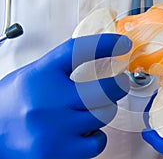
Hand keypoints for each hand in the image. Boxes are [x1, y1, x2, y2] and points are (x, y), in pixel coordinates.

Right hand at [0, 34, 131, 157]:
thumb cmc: (9, 108)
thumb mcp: (31, 77)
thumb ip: (59, 69)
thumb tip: (93, 56)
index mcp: (40, 76)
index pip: (78, 50)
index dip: (106, 44)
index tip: (122, 44)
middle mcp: (48, 101)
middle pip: (106, 88)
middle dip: (118, 85)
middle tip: (118, 84)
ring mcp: (54, 129)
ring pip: (104, 115)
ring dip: (102, 111)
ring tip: (88, 112)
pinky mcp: (59, 154)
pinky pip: (97, 142)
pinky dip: (95, 137)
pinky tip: (81, 133)